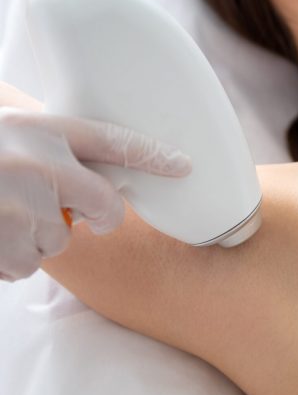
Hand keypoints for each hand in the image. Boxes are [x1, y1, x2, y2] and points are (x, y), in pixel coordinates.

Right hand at [0, 104, 190, 281]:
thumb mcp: (7, 135)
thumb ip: (45, 148)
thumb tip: (81, 172)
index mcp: (36, 131)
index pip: (111, 141)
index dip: (152, 155)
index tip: (183, 165)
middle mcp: (38, 166)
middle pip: (104, 203)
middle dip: (99, 216)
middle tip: (73, 213)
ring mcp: (25, 208)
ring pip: (59, 240)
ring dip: (33, 238)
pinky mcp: (10, 246)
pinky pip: (28, 263)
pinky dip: (9, 257)